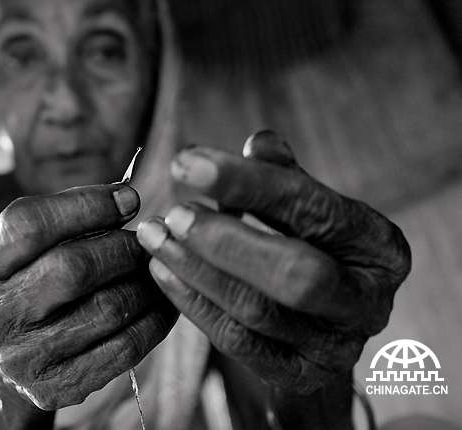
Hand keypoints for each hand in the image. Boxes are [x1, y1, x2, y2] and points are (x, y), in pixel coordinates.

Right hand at [0, 184, 177, 409]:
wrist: (14, 361)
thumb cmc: (32, 285)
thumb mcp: (29, 248)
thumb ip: (67, 217)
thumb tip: (126, 198)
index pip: (29, 224)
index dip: (86, 205)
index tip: (130, 198)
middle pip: (72, 268)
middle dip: (123, 248)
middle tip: (149, 241)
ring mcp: (22, 357)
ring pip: (107, 308)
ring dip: (146, 283)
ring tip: (160, 268)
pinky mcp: (55, 388)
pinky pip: (124, 348)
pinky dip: (155, 320)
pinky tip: (164, 302)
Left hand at [136, 131, 410, 393]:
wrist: (324, 326)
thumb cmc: (313, 251)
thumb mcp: (308, 211)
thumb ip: (284, 177)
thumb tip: (257, 142)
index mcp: (379, 246)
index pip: (312, 209)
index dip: (248, 183)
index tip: (186, 162)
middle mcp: (367, 301)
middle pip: (294, 272)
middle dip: (223, 240)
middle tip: (172, 214)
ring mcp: (334, 347)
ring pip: (255, 310)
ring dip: (194, 269)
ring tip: (153, 236)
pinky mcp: (297, 375)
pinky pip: (235, 341)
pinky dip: (192, 302)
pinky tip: (161, 272)